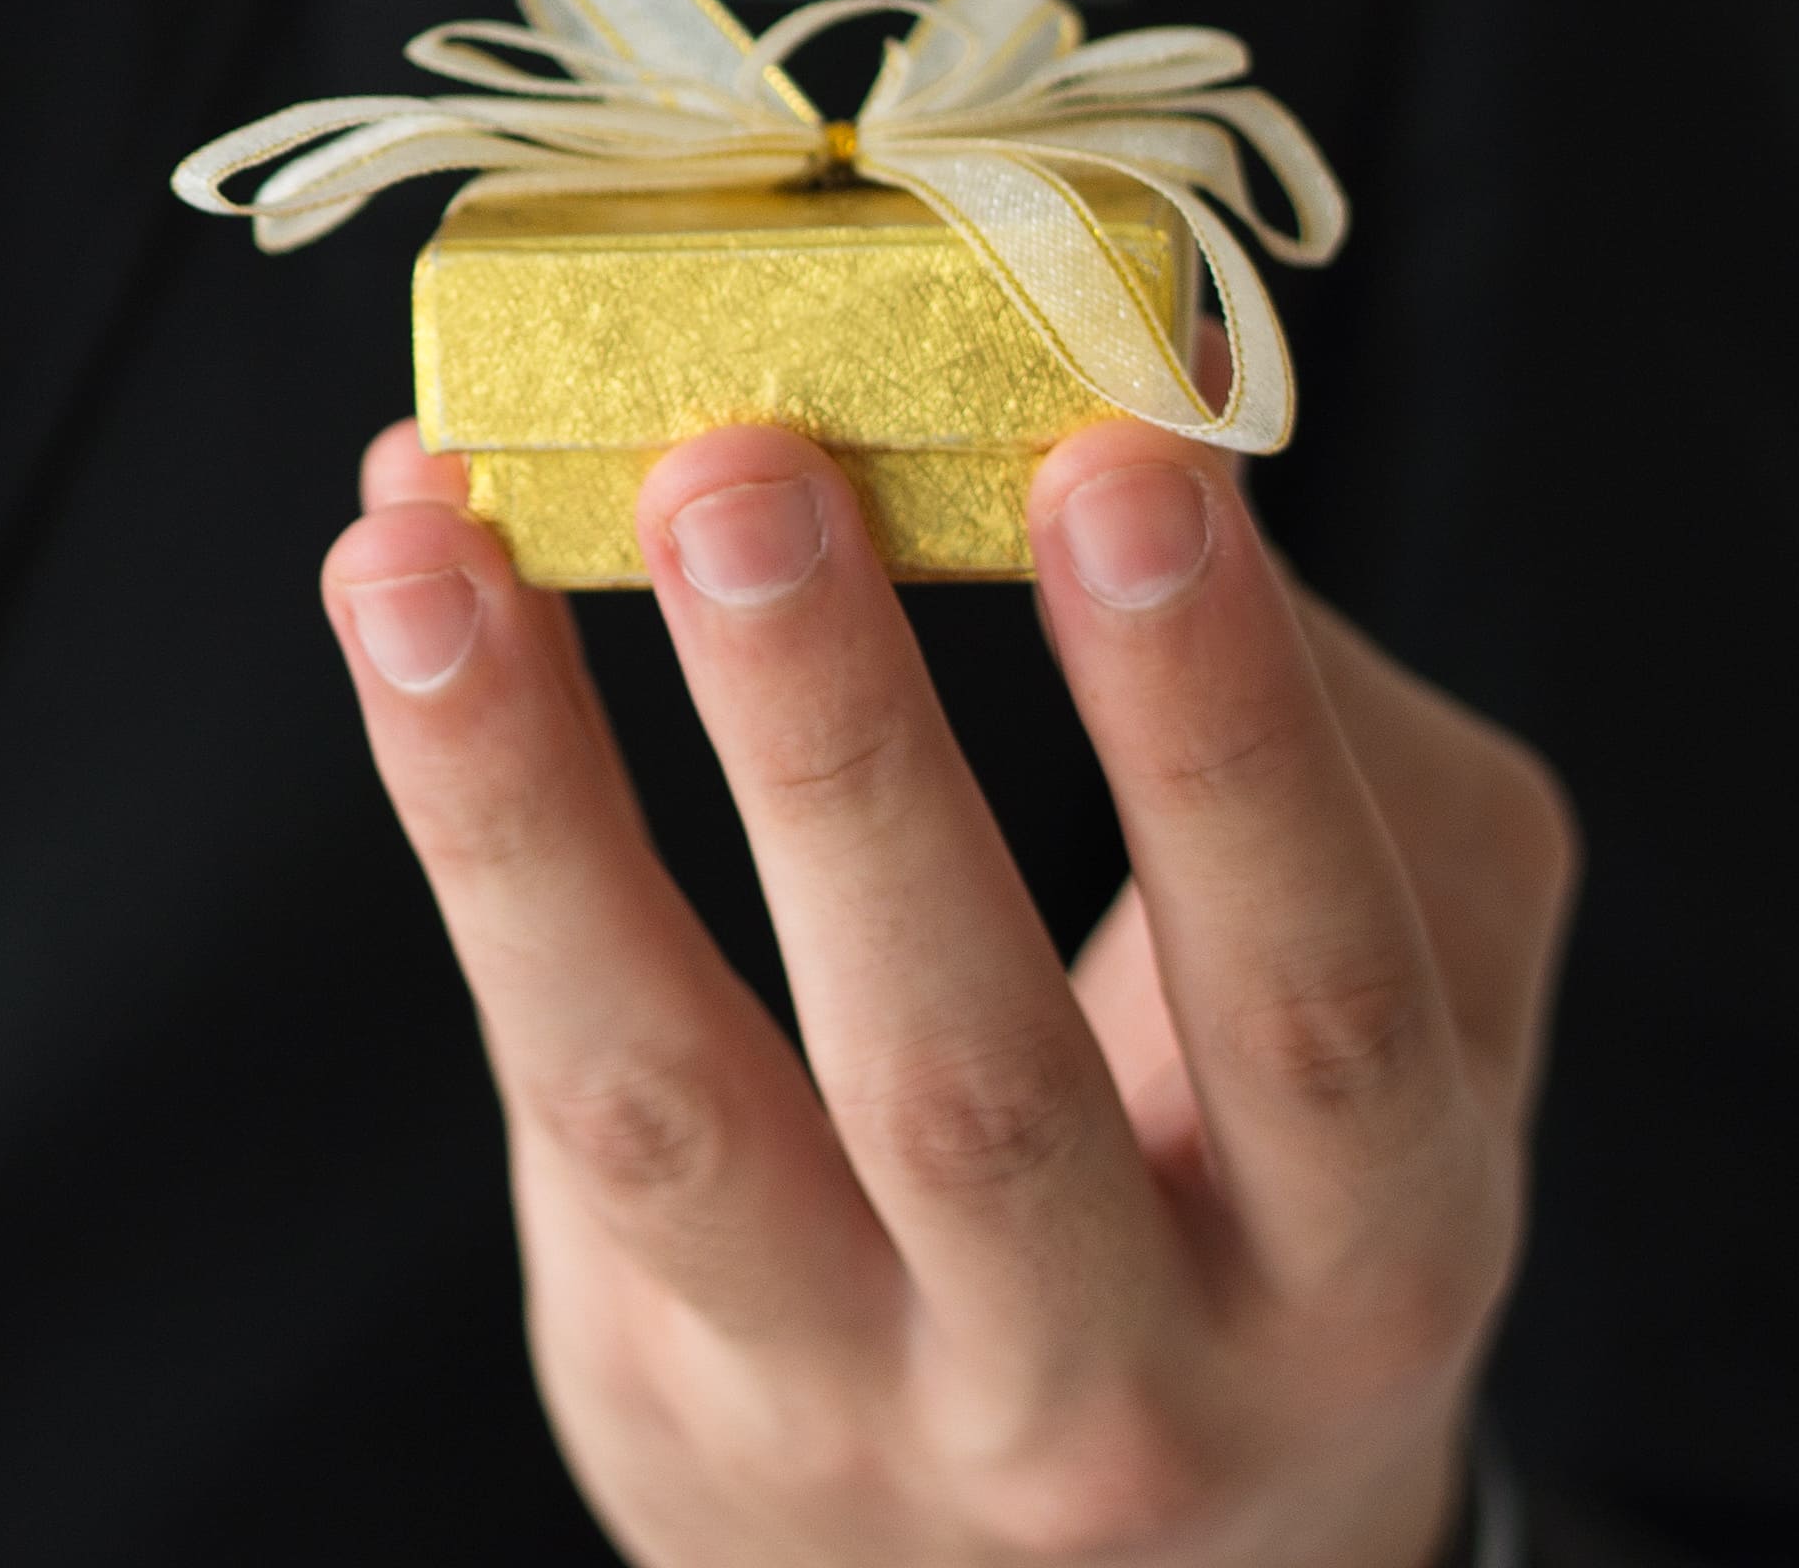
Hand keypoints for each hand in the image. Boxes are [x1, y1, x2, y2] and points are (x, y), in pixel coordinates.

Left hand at [321, 421, 1573, 1567]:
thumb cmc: (1267, 1198)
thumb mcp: (1390, 1021)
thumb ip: (1312, 734)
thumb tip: (1124, 392)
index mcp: (1365, 1258)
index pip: (1308, 996)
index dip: (1219, 729)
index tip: (1116, 451)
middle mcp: (1115, 1378)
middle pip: (960, 1078)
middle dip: (839, 751)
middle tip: (736, 464)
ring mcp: (854, 1406)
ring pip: (667, 1107)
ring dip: (530, 803)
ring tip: (425, 542)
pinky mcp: (652, 1385)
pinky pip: (549, 1081)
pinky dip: (468, 825)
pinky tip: (407, 604)